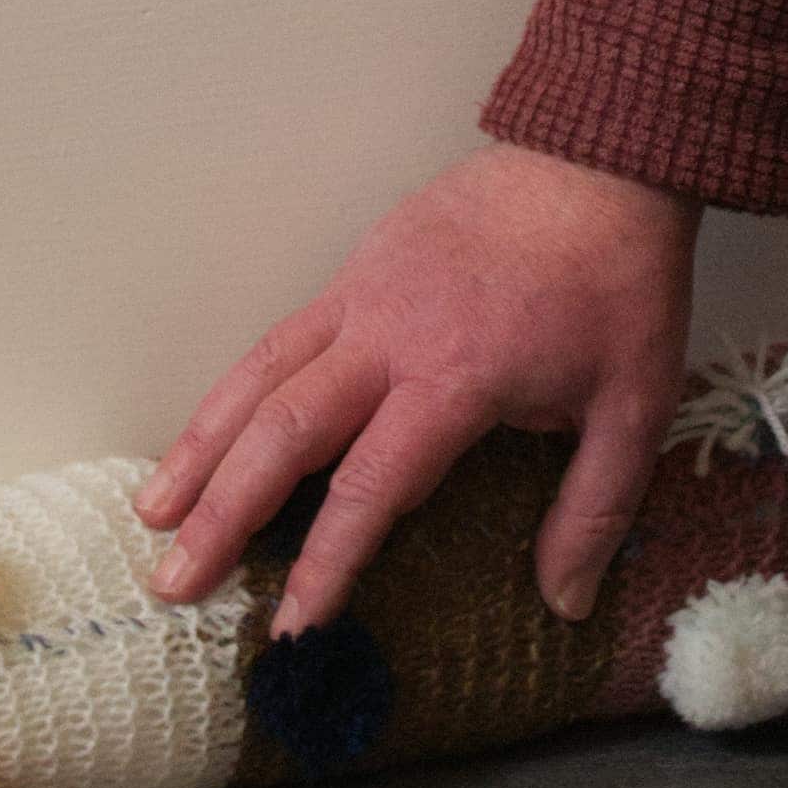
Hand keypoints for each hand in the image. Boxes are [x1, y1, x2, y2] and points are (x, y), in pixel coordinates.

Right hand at [140, 139, 693, 635]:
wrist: (598, 158)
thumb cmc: (617, 284)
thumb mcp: (634, 405)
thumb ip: (594, 508)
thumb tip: (565, 603)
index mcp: (456, 377)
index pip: (370, 488)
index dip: (324, 565)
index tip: (289, 628)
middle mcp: (389, 337)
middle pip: (283, 433)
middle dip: (222, 515)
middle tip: (173, 582)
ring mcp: (361, 296)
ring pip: (258, 377)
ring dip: (200, 449)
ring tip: (152, 513)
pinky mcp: (354, 269)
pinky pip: (277, 340)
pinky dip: (230, 392)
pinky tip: (207, 435)